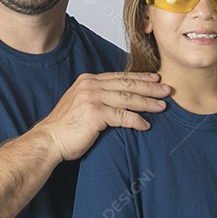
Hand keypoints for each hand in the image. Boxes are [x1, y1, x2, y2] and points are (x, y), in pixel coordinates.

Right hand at [36, 72, 168, 160]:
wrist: (48, 140)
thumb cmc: (65, 127)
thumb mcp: (81, 103)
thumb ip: (98, 97)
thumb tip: (118, 98)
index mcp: (88, 81)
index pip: (120, 77)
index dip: (140, 78)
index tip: (156, 79)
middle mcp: (90, 85)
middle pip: (127, 85)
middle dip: (150, 88)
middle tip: (168, 90)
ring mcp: (92, 98)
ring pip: (127, 98)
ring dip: (148, 103)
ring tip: (163, 106)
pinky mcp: (95, 113)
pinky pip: (122, 116)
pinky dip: (136, 120)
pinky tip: (146, 125)